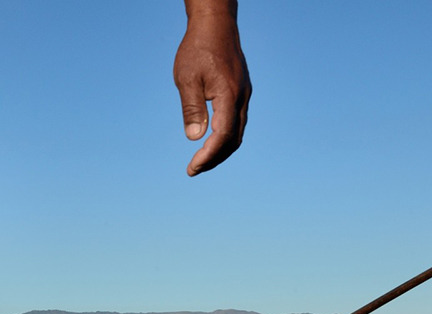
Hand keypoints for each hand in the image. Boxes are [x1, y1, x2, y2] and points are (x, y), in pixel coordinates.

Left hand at [174, 0, 250, 175]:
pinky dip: (225, 137)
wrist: (215, 25)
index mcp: (229, 95)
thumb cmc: (197, 49)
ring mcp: (244, 95)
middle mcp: (242, 97)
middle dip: (214, 159)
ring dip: (220, 151)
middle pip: (233, 140)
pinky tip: (211, 142)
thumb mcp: (187, 80)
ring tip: (201, 162)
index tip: (192, 168)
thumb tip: (195, 138)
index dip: (208, 156)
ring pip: (237, 132)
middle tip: (194, 170)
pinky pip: (237, 121)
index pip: (222, 136)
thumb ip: (192, 109)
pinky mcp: (241, 92)